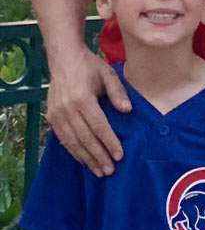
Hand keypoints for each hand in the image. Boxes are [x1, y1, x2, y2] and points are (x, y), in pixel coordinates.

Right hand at [46, 47, 130, 176]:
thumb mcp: (108, 74)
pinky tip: (85, 160)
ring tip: (99, 171)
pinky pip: (63, 139)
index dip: (109, 142)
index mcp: (82, 98)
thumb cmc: (89, 66)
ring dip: (87, 158)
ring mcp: (57, 114)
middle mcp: (67, 109)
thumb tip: (127, 110)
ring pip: (73, 142)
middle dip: (99, 156)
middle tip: (111, 170)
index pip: (98, 126)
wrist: (63, 58)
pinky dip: (74, 151)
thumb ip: (118, 92)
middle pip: (85, 138)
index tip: (120, 155)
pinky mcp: (51, 117)